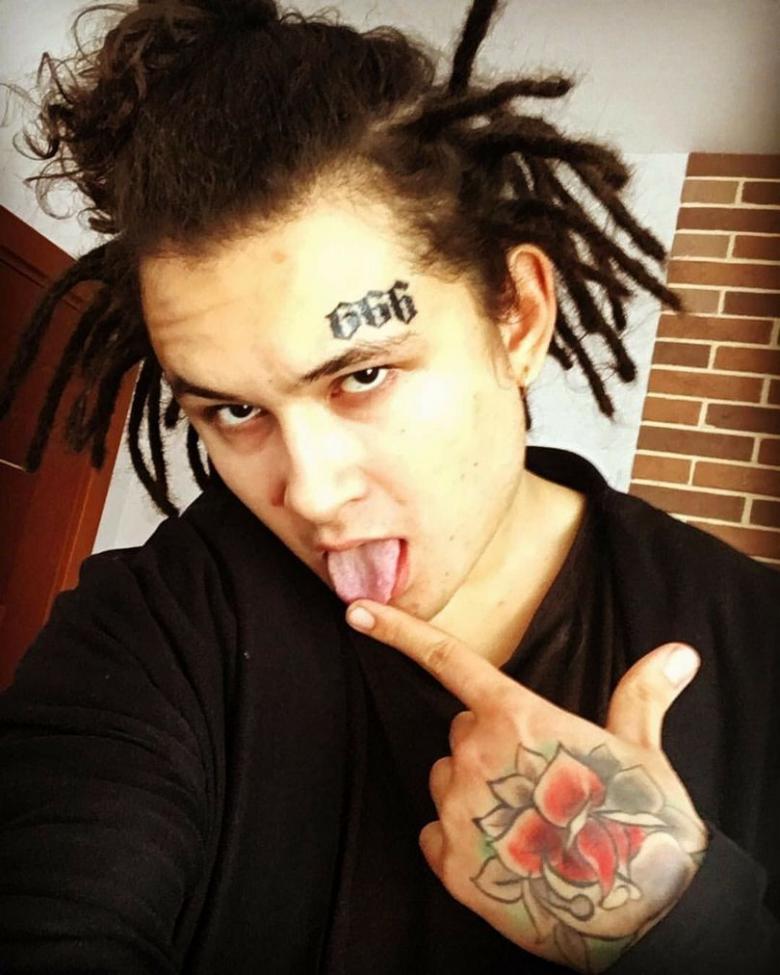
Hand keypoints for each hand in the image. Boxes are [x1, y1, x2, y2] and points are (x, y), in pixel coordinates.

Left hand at [346, 601, 707, 972]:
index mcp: (517, 719)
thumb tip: (679, 653)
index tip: (356, 610)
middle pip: (461, 732)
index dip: (399, 632)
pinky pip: (435, 833)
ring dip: (473, 792)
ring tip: (525, 819)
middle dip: (489, 745)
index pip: (447, 661)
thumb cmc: (640, 824)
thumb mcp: (642, 752)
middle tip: (536, 779)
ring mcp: (461, 813)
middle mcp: (477, 758)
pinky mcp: (452, 865)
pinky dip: (460, 839)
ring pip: (446, 781)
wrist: (643, 917)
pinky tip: (504, 853)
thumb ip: (641, 696)